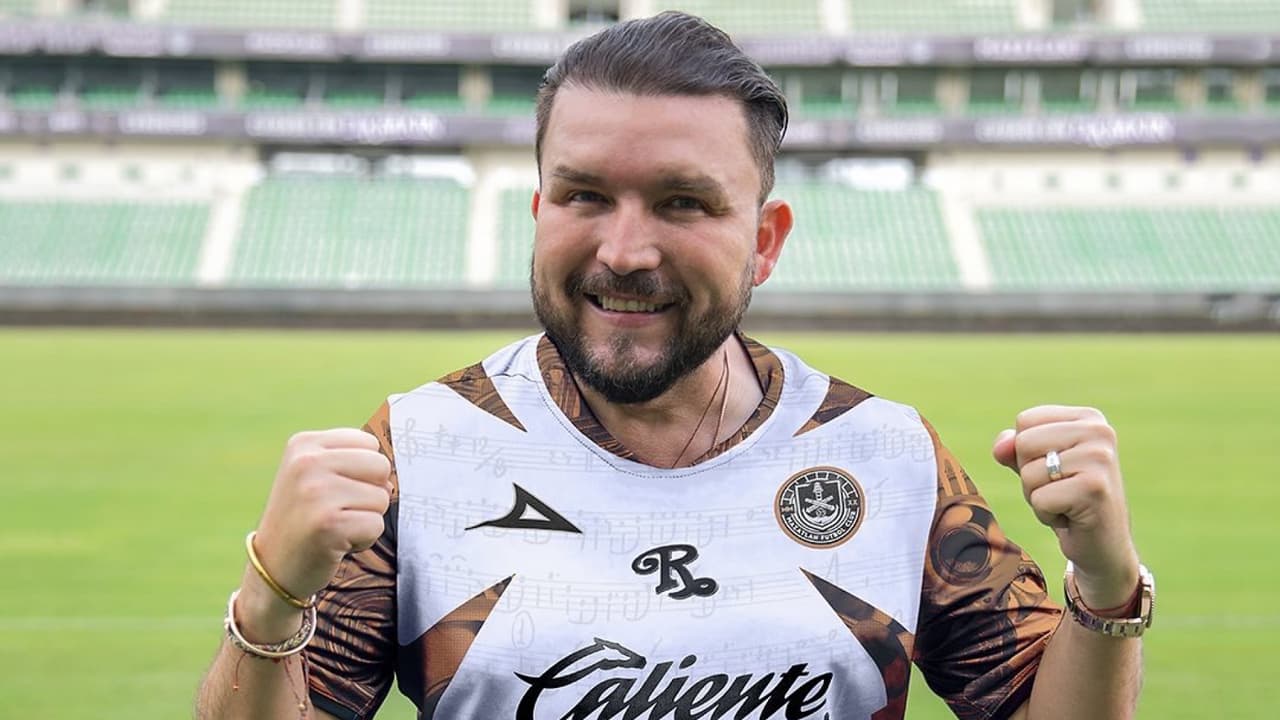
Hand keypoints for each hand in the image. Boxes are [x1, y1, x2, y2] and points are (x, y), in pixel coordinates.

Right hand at [238, 429, 391, 631]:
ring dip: (365, 518)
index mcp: (304, 444)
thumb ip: (353, 463)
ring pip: (381, 498)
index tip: (335, 489)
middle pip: (380, 466)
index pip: (369, 443)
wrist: (273, 567)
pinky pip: (376, 525)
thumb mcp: (316, 476)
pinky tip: (336, 543)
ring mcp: (316, 493)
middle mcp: (307, 463)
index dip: (364, 471)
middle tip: (338, 510)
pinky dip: (363, 539)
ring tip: (334, 526)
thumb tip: (392, 480)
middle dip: (370, 493)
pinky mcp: (328, 525)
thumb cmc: (304, 517)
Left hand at [992, 406, 1138, 608]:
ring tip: (1066, 503)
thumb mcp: (1036, 466)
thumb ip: (1014, 448)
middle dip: (1030, 475)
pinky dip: (1047, 514)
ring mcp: (1100, 459)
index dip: (1027, 452)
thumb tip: (1001, 446)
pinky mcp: (1094, 488)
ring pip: (1028, 472)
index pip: (1025, 421)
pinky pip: (1039, 498)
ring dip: (1038, 496)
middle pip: (1023, 443)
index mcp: (1089, 418)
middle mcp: (1100, 431)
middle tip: (1061, 490)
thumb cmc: (1067, 500)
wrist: (1103, 547)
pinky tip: (1072, 517)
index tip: (1057, 470)